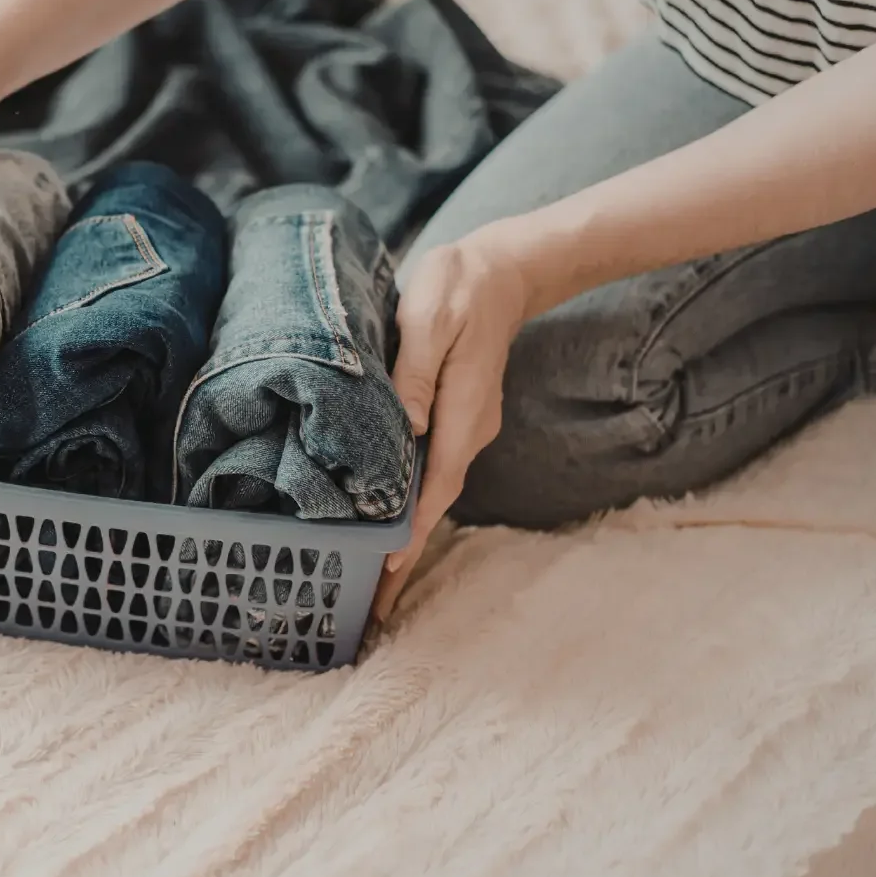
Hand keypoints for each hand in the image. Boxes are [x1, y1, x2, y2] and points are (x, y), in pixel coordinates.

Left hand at [371, 232, 530, 625]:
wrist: (503, 269)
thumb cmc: (459, 286)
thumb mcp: (431, 316)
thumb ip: (415, 369)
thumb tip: (405, 423)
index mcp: (461, 410)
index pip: (435, 484)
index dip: (411, 531)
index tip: (388, 571)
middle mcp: (468, 430)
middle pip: (434, 503)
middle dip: (406, 555)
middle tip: (372, 607)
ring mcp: (465, 428)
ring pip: (432, 490)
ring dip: (405, 533)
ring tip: (372, 580)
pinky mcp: (455, 419)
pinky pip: (429, 471)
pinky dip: (408, 502)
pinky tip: (383, 519)